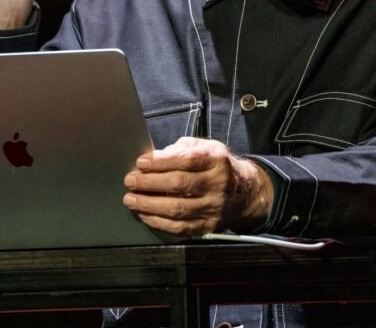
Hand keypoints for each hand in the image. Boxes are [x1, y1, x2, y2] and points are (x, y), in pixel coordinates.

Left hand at [122, 137, 272, 236]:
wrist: (246, 192)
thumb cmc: (217, 166)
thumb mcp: (205, 148)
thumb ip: (180, 150)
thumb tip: (152, 159)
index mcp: (216, 160)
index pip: (186, 160)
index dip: (160, 162)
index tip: (140, 163)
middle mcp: (218, 184)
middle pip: (179, 184)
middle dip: (150, 183)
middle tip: (130, 181)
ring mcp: (214, 207)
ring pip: (178, 209)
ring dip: (149, 205)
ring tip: (131, 200)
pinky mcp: (209, 226)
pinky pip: (181, 227)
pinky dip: (159, 222)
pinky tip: (145, 214)